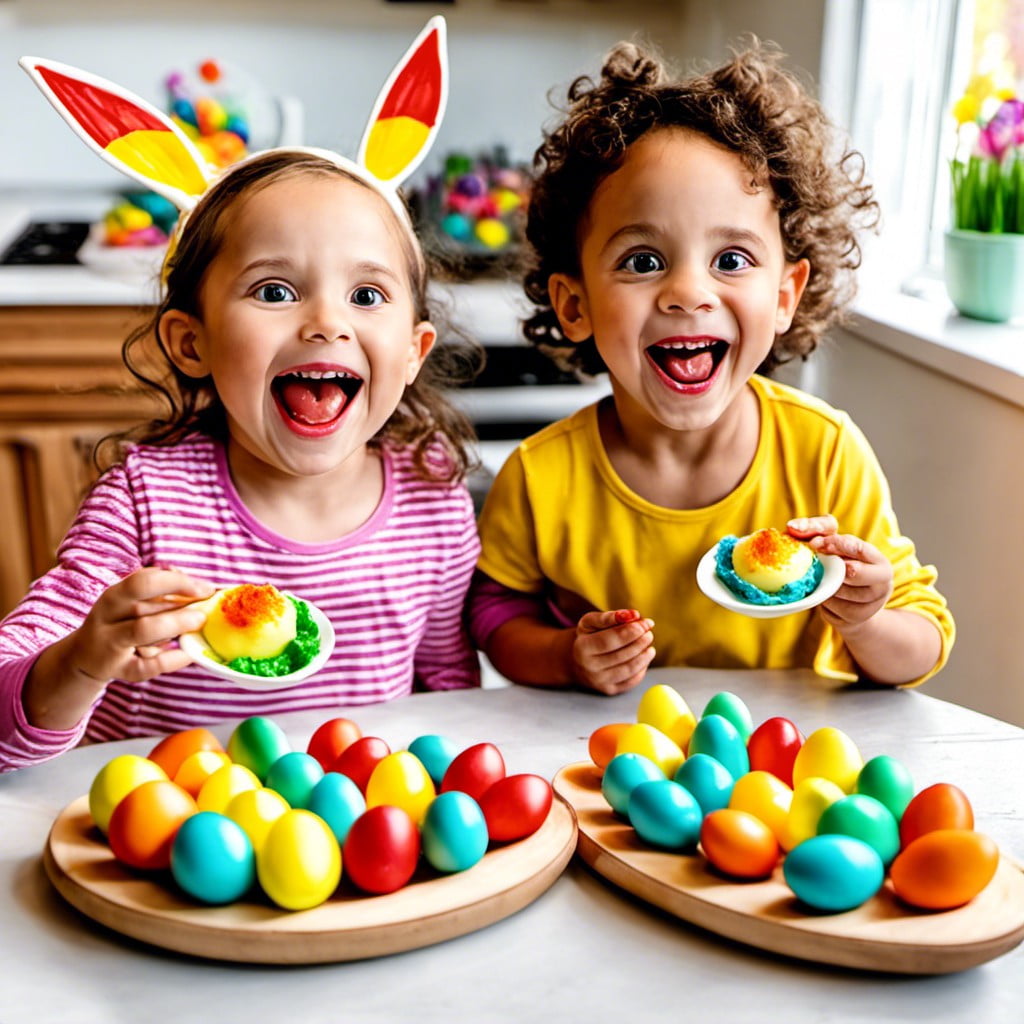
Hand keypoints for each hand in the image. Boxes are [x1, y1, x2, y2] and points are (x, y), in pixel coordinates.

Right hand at [62, 567, 216, 684]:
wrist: (85, 658)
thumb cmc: (120, 623)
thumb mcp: (131, 602)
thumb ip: (160, 590)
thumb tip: (197, 584)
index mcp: (113, 596)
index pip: (143, 581)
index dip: (177, 582)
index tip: (206, 588)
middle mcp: (107, 619)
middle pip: (142, 605)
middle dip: (179, 604)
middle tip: (205, 607)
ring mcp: (110, 646)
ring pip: (142, 630)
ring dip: (175, 624)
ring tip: (199, 622)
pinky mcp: (119, 670)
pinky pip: (147, 666)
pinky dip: (171, 659)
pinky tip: (189, 653)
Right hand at [571, 608, 654, 694]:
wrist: (579, 661)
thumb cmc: (589, 637)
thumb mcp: (591, 622)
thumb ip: (610, 616)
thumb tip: (634, 615)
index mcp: (582, 648)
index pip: (610, 640)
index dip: (631, 631)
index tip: (646, 623)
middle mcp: (589, 667)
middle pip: (622, 655)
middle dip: (641, 642)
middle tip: (649, 632)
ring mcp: (599, 682)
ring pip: (630, 669)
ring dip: (645, 655)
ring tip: (649, 644)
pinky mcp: (610, 690)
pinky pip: (633, 680)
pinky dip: (642, 667)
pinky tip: (643, 656)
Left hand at [788, 516, 893, 631]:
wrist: (847, 602)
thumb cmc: (837, 564)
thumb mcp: (830, 541)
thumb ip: (816, 528)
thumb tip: (792, 527)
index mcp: (879, 560)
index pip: (859, 548)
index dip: (836, 545)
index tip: (815, 544)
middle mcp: (882, 582)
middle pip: (854, 572)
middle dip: (832, 567)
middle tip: (819, 564)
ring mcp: (872, 604)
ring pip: (840, 592)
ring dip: (825, 584)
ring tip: (824, 580)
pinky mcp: (857, 619)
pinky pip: (833, 608)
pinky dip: (823, 601)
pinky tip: (824, 595)